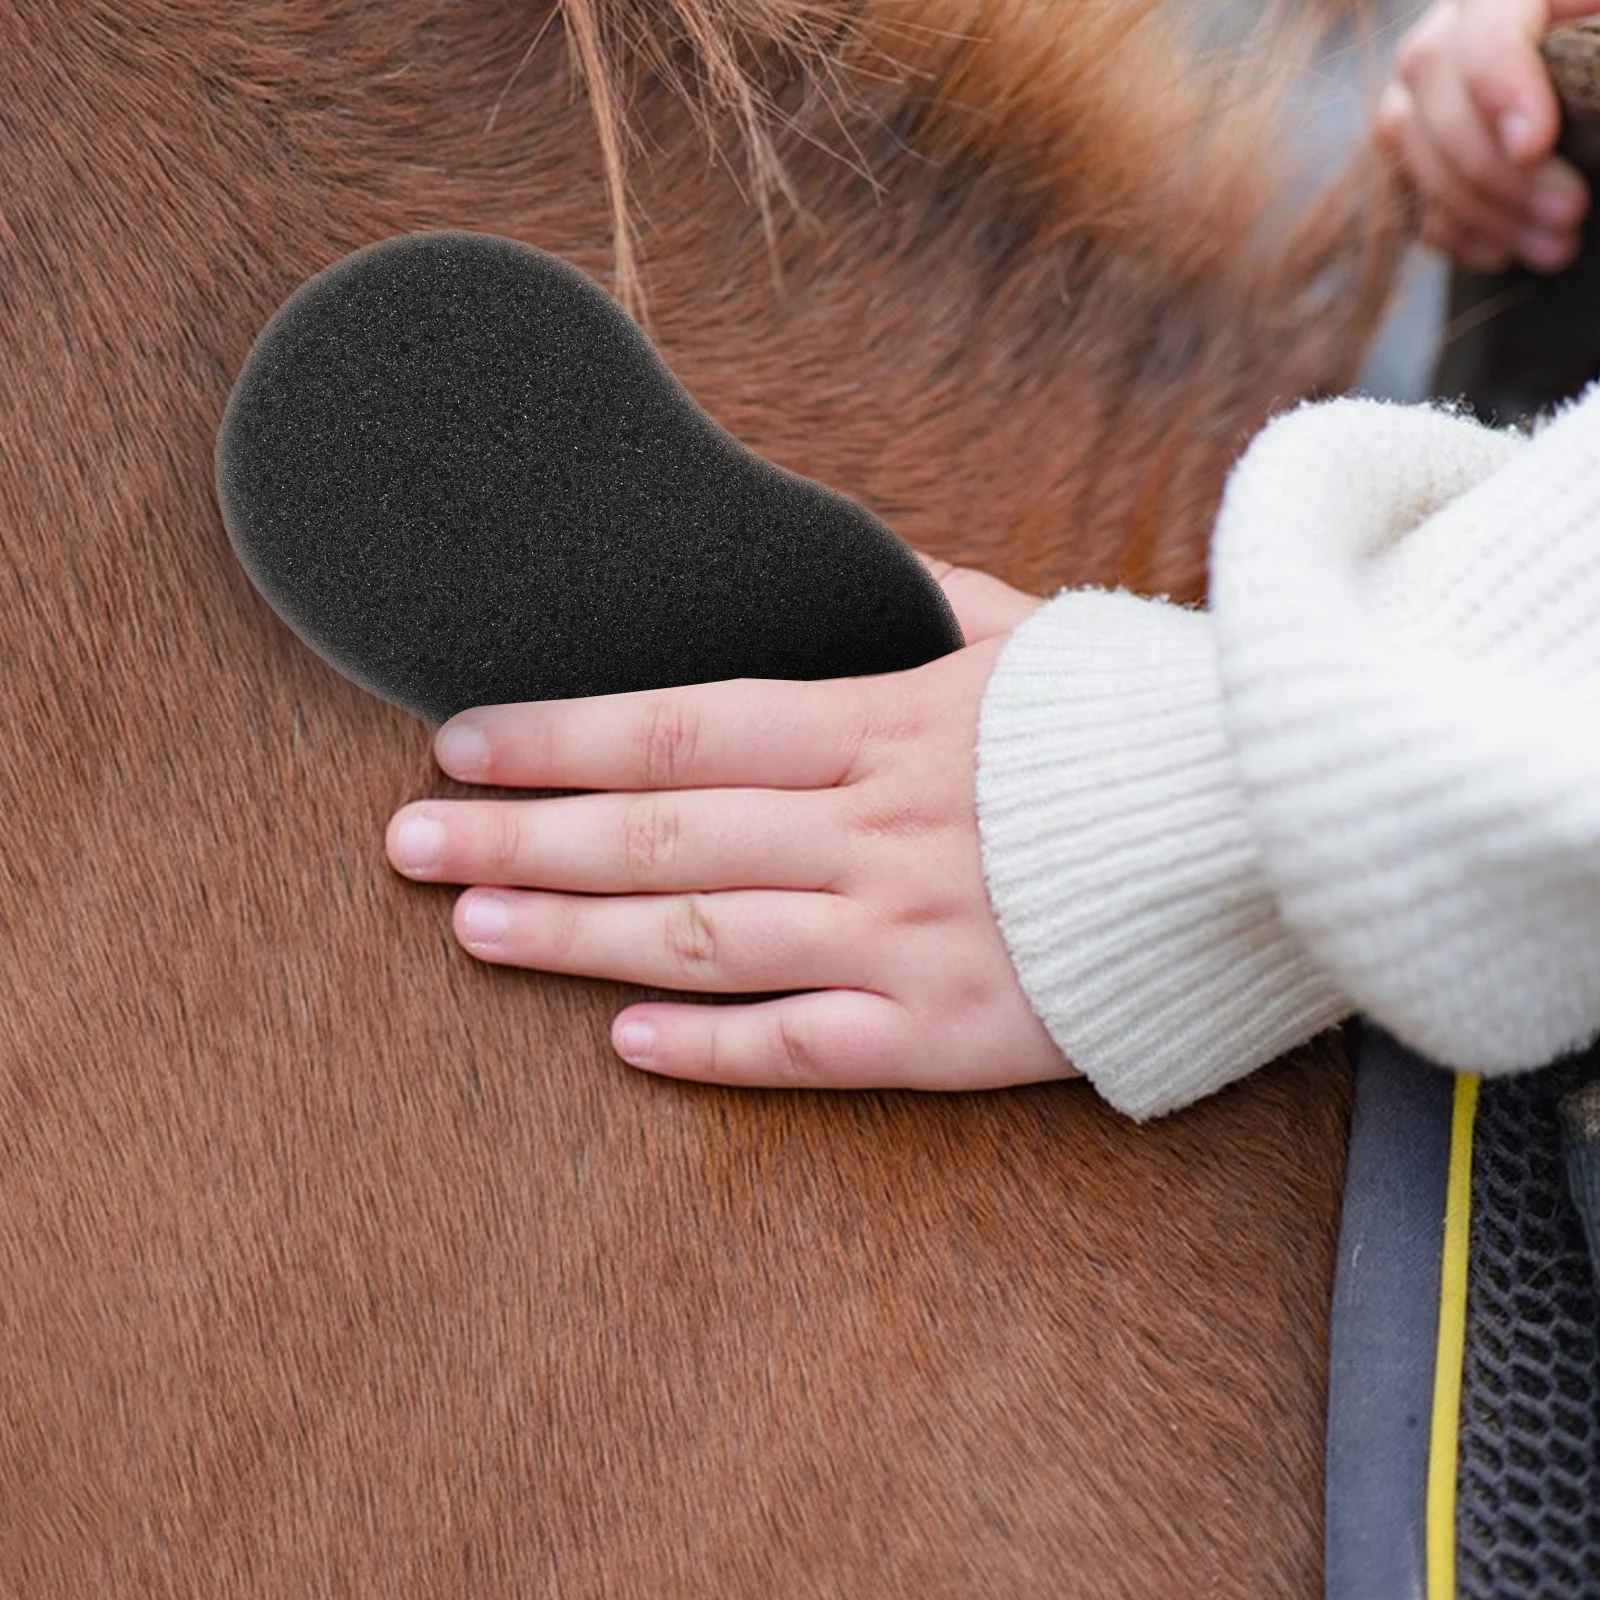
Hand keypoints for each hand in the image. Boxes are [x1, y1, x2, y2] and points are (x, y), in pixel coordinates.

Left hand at [385, 554, 1079, 1090]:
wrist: (1264, 832)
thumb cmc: (1127, 725)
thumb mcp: (1025, 634)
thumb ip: (915, 602)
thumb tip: (840, 569)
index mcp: (883, 725)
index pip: (682, 727)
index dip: (562, 737)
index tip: (462, 743)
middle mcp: (873, 831)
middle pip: (662, 838)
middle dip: (522, 838)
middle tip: (407, 844)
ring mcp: (906, 937)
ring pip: (709, 942)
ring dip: (578, 938)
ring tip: (473, 929)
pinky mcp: (952, 1031)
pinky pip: (808, 1047)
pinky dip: (712, 1049)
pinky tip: (625, 1041)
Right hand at [1375, 0, 1594, 271]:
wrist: (1594, 87)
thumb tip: (1555, 121)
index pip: (1485, 19)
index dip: (1500, 81)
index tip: (1535, 147)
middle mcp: (1455, 19)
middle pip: (1431, 76)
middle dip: (1493, 162)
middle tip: (1570, 212)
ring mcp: (1426, 80)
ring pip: (1407, 134)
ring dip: (1476, 205)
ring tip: (1556, 245)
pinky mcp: (1414, 139)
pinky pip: (1404, 183)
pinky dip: (1451, 229)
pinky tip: (1506, 252)